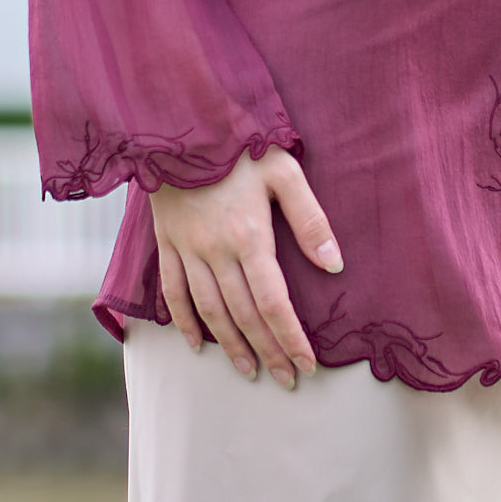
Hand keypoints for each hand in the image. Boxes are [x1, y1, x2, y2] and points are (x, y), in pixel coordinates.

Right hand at [148, 150, 341, 387]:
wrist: (178, 121)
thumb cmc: (239, 143)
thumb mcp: (284, 171)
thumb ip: (310, 218)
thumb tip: (334, 264)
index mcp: (249, 236)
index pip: (274, 302)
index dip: (291, 338)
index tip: (308, 365)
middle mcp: (216, 251)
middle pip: (244, 315)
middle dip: (268, 351)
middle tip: (287, 380)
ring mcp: (187, 249)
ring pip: (210, 311)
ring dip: (230, 346)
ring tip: (249, 371)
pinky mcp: (166, 243)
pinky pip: (172, 292)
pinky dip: (184, 322)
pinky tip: (197, 345)